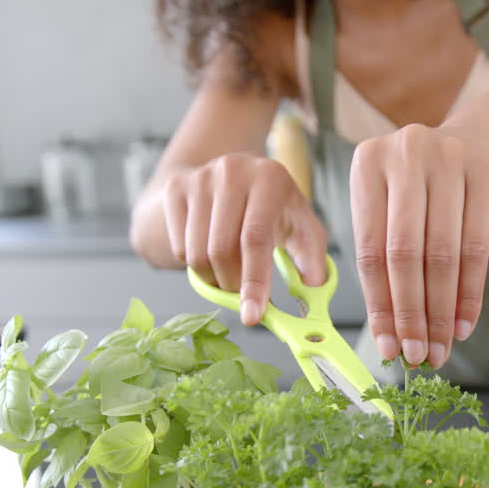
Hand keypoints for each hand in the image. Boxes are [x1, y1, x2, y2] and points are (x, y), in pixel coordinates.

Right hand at [161, 152, 327, 325]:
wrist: (237, 176)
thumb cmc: (276, 209)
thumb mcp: (303, 228)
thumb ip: (313, 262)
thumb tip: (312, 295)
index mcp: (270, 179)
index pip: (255, 239)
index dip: (254, 281)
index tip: (252, 316)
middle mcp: (232, 171)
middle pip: (221, 250)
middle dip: (231, 285)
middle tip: (242, 294)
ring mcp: (200, 177)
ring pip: (196, 253)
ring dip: (213, 278)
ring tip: (230, 272)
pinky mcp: (176, 188)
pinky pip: (179, 247)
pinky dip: (195, 265)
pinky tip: (212, 252)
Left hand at [349, 123, 488, 369]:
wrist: (480, 143)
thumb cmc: (426, 188)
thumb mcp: (393, 204)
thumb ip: (383, 257)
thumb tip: (388, 334)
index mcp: (367, 164)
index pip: (369, 249)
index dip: (379, 304)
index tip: (387, 346)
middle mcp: (404, 155)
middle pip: (404, 253)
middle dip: (410, 313)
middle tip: (416, 354)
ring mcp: (447, 159)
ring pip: (442, 254)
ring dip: (441, 310)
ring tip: (441, 347)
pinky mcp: (485, 172)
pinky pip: (477, 247)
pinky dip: (470, 292)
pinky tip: (464, 322)